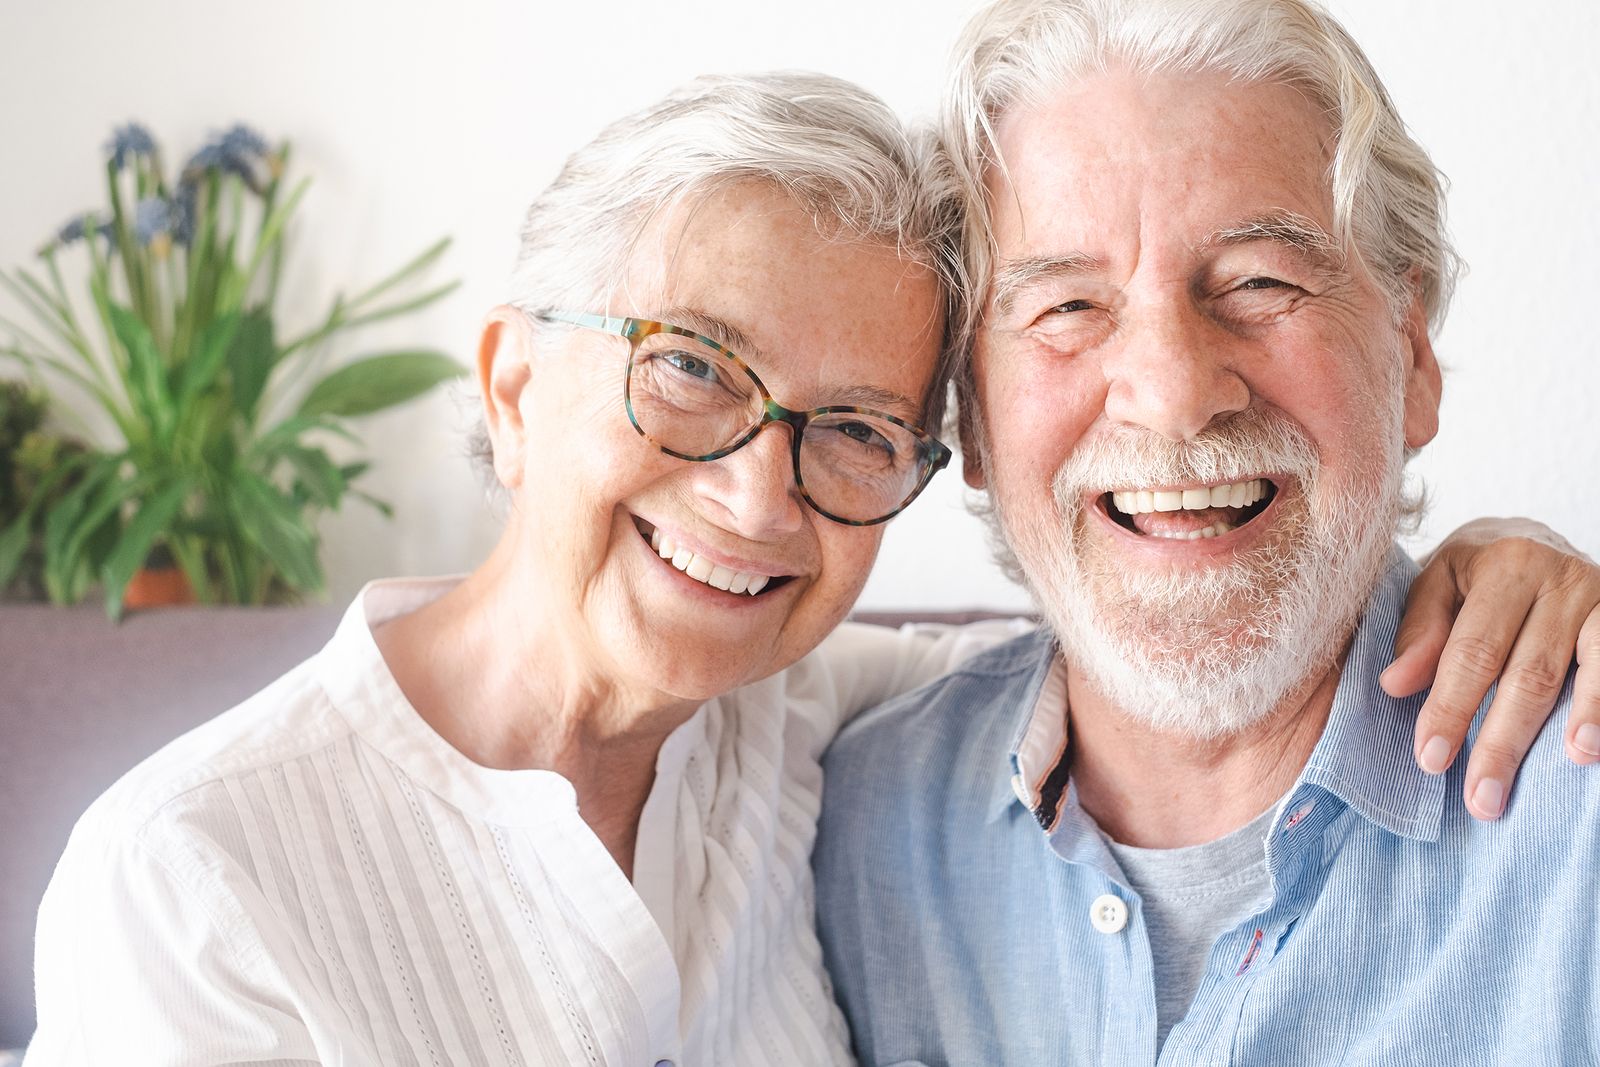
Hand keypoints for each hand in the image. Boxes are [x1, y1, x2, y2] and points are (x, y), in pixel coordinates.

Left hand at [1381, 518, 1599, 820]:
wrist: (1537, 536)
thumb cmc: (1477, 572)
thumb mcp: (1439, 582)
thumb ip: (1420, 631)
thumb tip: (1395, 685)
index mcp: (1501, 565)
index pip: (1472, 650)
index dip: (1450, 707)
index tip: (1431, 759)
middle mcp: (1557, 578)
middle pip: (1528, 672)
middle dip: (1503, 740)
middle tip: (1482, 797)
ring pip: (1585, 671)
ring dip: (1576, 724)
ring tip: (1568, 764)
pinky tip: (1594, 745)